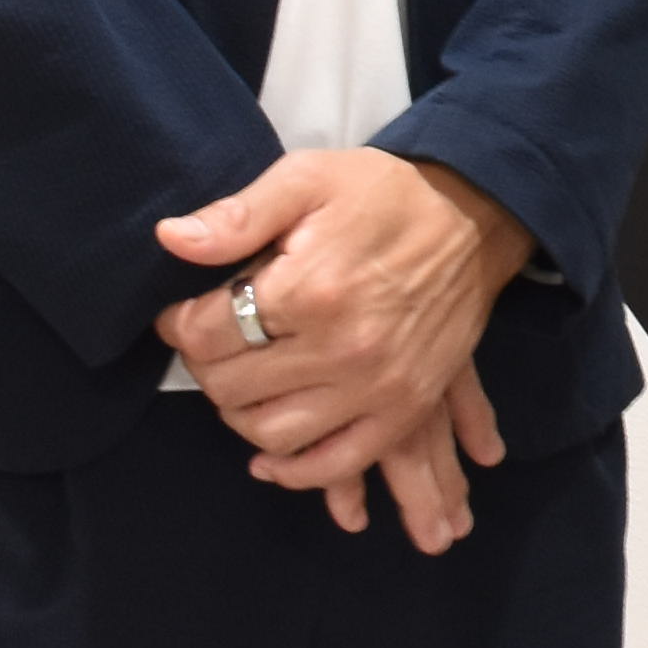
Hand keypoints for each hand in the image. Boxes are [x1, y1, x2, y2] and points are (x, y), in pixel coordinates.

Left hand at [155, 150, 534, 550]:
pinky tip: (271, 454)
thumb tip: (170, 240)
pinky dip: (294, 469)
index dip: (180, 323)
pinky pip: (335, 462)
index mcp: (310, 289)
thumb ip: (238, 215)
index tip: (183, 313)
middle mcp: (341, 348)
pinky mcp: (405, 407)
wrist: (476, 217)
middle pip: (231, 386)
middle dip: (207, 365)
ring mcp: (376, 386)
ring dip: (241, 413)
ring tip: (244, 382)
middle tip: (216, 343)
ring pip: (271, 433)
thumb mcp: (309, 179)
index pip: (206, 334)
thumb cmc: (385, 193)